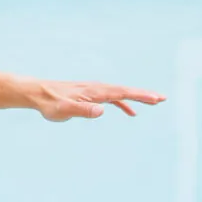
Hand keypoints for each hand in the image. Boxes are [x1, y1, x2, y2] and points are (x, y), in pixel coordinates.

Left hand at [31, 82, 163, 120]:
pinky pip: (113, 99)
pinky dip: (124, 103)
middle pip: (126, 91)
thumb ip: (83, 110)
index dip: (140, 95)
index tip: (155, 98)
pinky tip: (131, 113)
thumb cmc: (50, 103)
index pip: (122, 93)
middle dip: (145, 94)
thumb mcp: (64, 110)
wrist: (38, 94)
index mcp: (95, 92)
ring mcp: (95, 91)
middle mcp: (97, 88)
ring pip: (121, 94)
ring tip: (154, 102)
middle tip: (163, 98)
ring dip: (138, 98)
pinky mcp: (91, 95)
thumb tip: (102, 110)